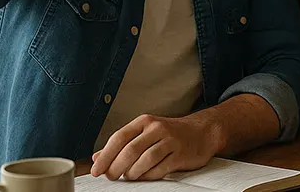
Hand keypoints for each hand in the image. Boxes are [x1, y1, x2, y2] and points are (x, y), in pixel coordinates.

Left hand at [89, 114, 219, 180]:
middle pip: (130, 150)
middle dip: (116, 167)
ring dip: (132, 173)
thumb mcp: (145, 133)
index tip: (96, 170)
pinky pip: (160, 169)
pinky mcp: (181, 154)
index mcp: (145, 121)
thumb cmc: (171, 134)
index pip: (119, 137)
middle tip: (111, 177)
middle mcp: (158, 128)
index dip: (105, 156)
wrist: (203, 132)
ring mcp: (171, 141)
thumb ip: (122, 144)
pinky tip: (145, 176)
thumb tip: (96, 157)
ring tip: (129, 177)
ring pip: (144, 160)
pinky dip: (148, 176)